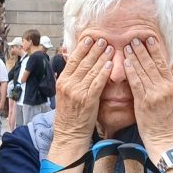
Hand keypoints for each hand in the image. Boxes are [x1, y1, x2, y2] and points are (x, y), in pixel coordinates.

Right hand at [52, 35, 112, 149]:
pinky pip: (97, 83)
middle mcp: (68, 84)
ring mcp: (78, 92)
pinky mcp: (88, 100)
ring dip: (102, 57)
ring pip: (91, 70)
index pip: (72, 60)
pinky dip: (104, 72)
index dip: (82, 48)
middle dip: (94, 49)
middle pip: (83, 62)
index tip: (89, 38)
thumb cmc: (69, 114)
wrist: (69, 133)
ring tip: (110, 47)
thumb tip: (75, 63)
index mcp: (62, 81)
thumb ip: (70, 78)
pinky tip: (110, 64)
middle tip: (103, 39)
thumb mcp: (65, 93)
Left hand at [123, 35, 172, 158]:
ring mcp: (155, 94)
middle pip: (153, 64)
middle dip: (143, 49)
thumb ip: (169, 83)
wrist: (165, 140)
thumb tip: (167, 72)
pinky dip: (132, 71)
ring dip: (136, 57)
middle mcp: (165, 88)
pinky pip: (137, 83)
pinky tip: (126, 63)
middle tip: (135, 37)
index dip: (155, 50)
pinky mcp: (144, 102)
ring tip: (129, 45)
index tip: (149, 38)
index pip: (163, 63)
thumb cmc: (168, 121)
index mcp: (172, 86)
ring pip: (144, 71)